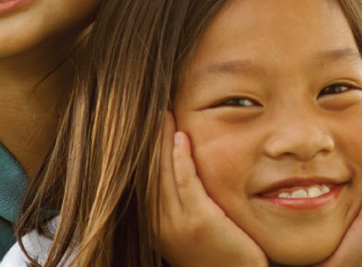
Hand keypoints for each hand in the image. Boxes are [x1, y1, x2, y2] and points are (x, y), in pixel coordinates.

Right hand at [155, 111, 267, 266]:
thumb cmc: (220, 255)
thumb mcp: (193, 229)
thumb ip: (183, 204)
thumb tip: (182, 172)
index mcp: (154, 224)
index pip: (141, 179)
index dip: (142, 150)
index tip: (145, 124)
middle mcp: (158, 224)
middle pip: (147, 172)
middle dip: (148, 139)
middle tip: (151, 109)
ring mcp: (176, 224)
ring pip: (163, 172)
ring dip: (162, 140)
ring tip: (163, 114)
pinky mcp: (199, 221)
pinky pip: (185, 182)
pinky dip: (180, 157)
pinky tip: (181, 137)